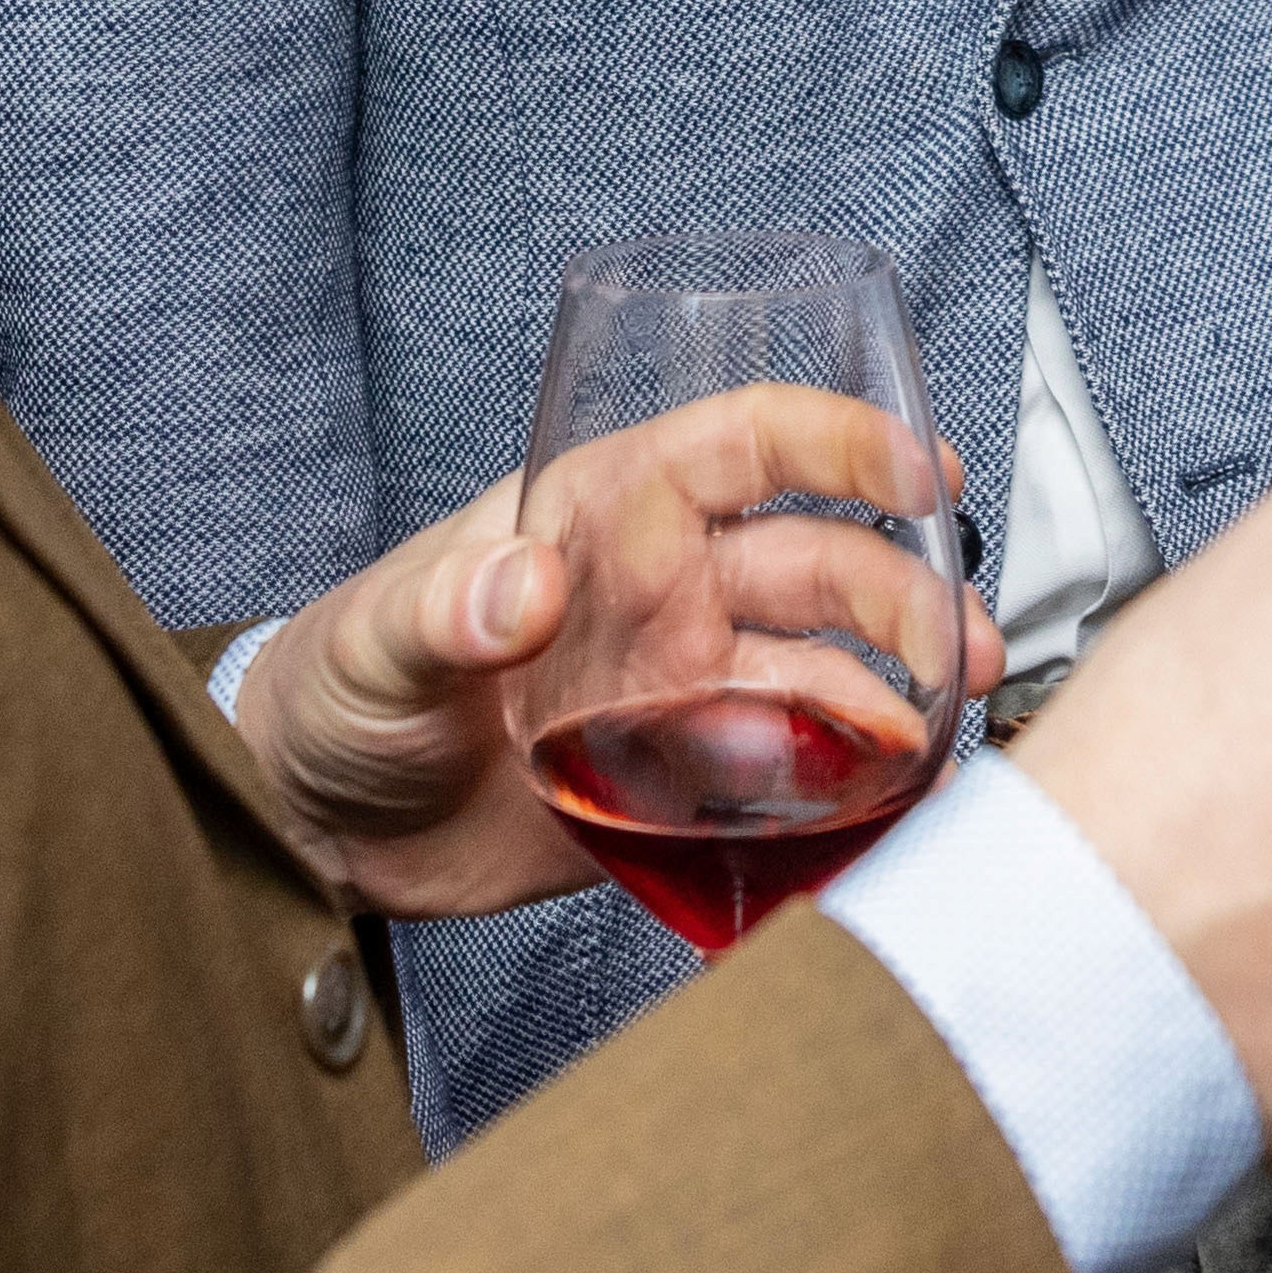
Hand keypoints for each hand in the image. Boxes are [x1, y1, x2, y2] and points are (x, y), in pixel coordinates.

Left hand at [233, 382, 1000, 923]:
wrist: (310, 831)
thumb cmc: (328, 694)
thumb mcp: (374, 641)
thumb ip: (443, 611)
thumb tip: (522, 586)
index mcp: (602, 517)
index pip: (742, 445)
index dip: (837, 441)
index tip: (918, 469)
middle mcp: (661, 594)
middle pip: (815, 564)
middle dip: (902, 591)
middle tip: (962, 647)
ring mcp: (675, 690)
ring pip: (821, 670)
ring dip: (898, 688)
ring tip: (949, 728)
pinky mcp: (673, 789)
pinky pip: (786, 776)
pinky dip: (848, 783)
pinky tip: (892, 800)